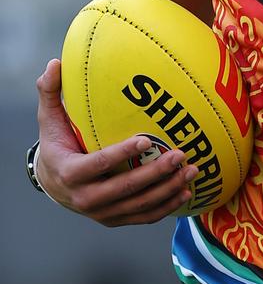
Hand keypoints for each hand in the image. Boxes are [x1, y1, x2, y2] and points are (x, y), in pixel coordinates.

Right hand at [35, 59, 198, 225]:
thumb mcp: (49, 119)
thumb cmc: (58, 144)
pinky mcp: (115, 219)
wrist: (54, 183)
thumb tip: (55, 63)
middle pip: (125, 188)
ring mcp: (102, 212)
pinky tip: (185, 192)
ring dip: (168, 189)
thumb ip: (50, 92)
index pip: (98, 164)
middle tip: (180, 154)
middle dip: (155, 173)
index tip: (146, 140)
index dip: (121, 153)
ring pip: (139, 205)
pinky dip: (166, 207)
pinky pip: (143, 217)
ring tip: (191, 171)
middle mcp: (85, 198)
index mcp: (70, 173)